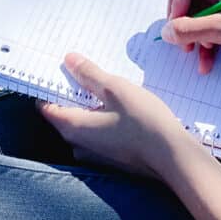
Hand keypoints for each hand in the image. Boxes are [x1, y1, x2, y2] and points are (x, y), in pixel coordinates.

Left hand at [38, 52, 192, 178]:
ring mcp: (95, 155)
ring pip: (84, 123)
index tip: (57, 67)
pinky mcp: (111, 158)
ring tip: (106, 84)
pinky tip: (121, 106)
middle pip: (64, 114)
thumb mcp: (114, 89)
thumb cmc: (143, 122)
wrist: (174, 158)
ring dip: (90, 105)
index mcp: (73, 128)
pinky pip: (99, 133)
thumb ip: (89, 74)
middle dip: (72, 91)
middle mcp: (78, 145)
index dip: (49, 85)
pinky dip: (103, 117)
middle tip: (84, 69)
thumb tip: (68, 60)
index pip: (46, 106)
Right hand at [162, 0, 220, 71]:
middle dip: (182, 19)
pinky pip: (209, 21)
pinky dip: (205, 39)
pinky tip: (206, 62)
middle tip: (183, 42)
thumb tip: (166, 33)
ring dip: (192, 33)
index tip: (182, 19)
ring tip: (193, 53)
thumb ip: (191, 29)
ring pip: (196, 11)